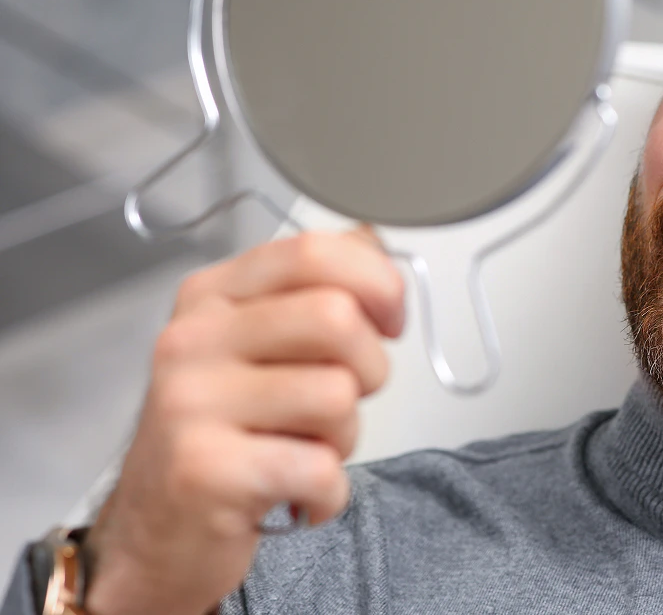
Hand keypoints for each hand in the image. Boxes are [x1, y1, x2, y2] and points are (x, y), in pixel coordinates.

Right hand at [81, 227, 405, 614]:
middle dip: (369, 368)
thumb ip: (316, 291)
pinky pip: (321, 469)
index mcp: (213, 297)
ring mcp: (192, 403)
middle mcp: (194, 339)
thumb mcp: (259, 347)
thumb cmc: (224, 437)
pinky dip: (328, 494)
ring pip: (336, 396)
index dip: (378, 283)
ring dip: (344, 439)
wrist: (157, 535)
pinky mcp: (205, 470)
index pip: (314, 251)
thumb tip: (375, 243)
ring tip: (304, 452)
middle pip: (336, 318)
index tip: (388, 321)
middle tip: (342, 402)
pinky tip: (294, 495)